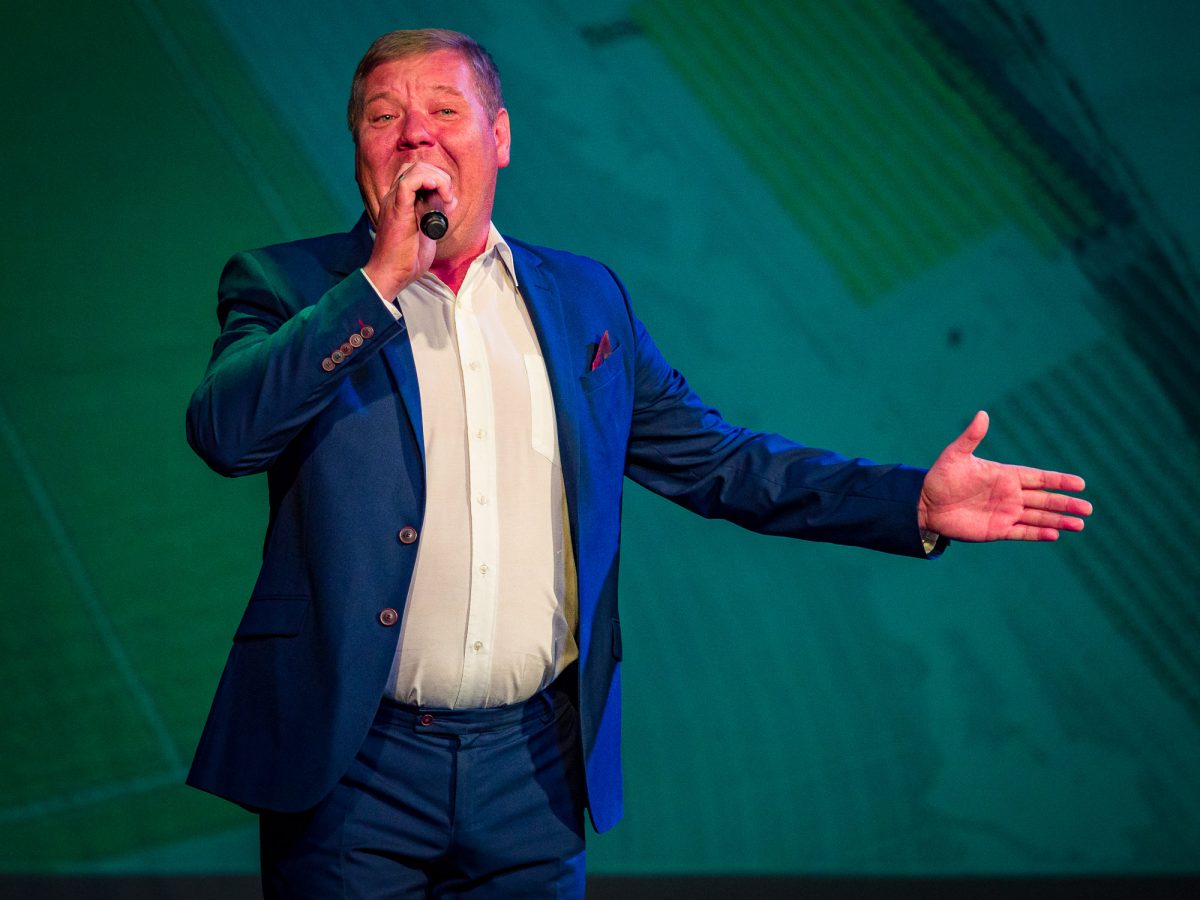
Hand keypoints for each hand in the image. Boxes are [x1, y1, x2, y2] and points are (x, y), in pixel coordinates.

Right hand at [363, 161, 456, 297]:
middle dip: (440, 177)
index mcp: (400, 201)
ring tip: (446, 198)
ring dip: (437, 178)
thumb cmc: (407, 260)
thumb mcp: (427, 233)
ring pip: (414, 169)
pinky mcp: (396, 208)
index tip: (450, 201)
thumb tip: (448, 202)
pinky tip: (438, 193)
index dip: (438, 180)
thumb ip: (434, 215)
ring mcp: (393, 201)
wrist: (392, 275)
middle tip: (449, 199)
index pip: (417, 173)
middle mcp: (394, 197)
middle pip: (417, 167)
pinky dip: (428, 180)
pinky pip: (409, 181)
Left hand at [918, 411, 1091, 541]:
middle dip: (1065, 503)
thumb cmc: (940, 477)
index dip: (1059, 481)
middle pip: (1045, 499)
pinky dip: (1037, 534)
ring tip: (1080, 524)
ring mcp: (1005, 513)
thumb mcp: (955, 455)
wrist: (924, 504)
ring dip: (1058, 521)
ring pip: (1038, 518)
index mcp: (1005, 476)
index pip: (1039, 478)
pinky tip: (1055, 535)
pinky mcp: (997, 530)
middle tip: (1087, 508)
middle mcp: (1010, 495)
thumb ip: (971, 437)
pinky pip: (1022, 532)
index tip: (1080, 483)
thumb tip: (982, 414)